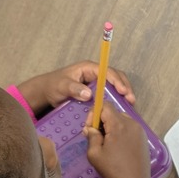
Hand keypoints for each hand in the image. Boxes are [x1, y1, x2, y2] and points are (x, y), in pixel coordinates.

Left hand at [17, 61, 134, 115]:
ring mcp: (96, 83)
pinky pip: (109, 94)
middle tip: (131, 100)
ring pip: (114, 86)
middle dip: (125, 87)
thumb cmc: (53, 85)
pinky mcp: (96, 92)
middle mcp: (95, 74)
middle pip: (116, 77)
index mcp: (89, 68)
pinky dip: (116, 100)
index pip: (107, 72)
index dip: (117, 81)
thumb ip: (74, 88)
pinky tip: (121, 109)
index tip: (123, 91)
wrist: (46, 93)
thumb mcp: (62, 86)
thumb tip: (89, 93)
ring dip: (123, 94)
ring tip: (130, 105)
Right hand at [84, 103, 155, 177]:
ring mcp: (140, 130)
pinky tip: (117, 148)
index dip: (94, 113)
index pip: (105, 106)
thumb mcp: (94, 153)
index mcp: (119, 124)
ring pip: (122, 120)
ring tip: (106, 144)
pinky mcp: (143, 138)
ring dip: (111, 127)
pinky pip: (129, 128)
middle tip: (95, 137)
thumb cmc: (112, 169)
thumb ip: (91, 136)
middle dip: (102, 121)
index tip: (90, 127)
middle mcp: (132, 123)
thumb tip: (90, 128)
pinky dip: (121, 132)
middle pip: (113, 113)